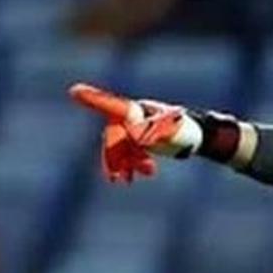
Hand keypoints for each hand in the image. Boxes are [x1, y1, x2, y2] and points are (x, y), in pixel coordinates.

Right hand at [68, 82, 201, 182]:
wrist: (197, 137)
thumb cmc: (185, 132)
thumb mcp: (171, 133)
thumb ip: (153, 131)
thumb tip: (133, 135)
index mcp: (140, 111)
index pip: (114, 106)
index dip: (94, 100)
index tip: (75, 91)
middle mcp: (134, 116)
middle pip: (114, 134)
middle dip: (114, 156)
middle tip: (118, 179)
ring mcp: (135, 126)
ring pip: (119, 145)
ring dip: (121, 163)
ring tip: (128, 181)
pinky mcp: (139, 137)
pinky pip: (126, 150)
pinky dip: (127, 164)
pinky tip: (133, 177)